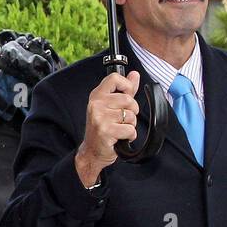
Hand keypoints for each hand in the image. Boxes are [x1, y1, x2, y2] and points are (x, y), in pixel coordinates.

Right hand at [75, 70, 140, 186]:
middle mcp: (96, 104)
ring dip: (130, 125)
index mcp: (97, 95)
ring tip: (119, 128)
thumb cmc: (102, 128)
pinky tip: (121, 137)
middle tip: (122, 119)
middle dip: (132, 111)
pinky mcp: (105, 131)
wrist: (92, 151)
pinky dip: (130, 136)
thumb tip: (134, 75)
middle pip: (128, 99)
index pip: (115, 78)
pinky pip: (130, 129)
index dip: (126, 86)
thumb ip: (124, 90)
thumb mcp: (111, 106)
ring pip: (131, 116)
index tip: (126, 95)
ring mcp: (100, 118)